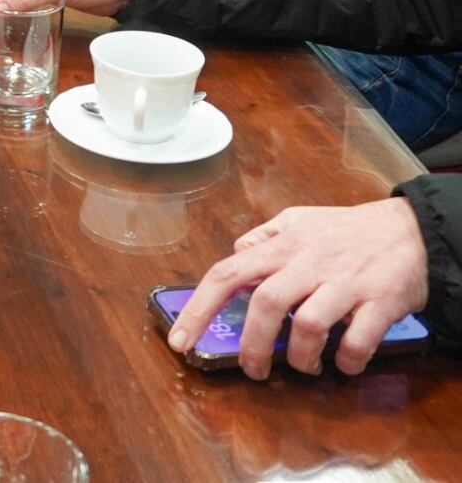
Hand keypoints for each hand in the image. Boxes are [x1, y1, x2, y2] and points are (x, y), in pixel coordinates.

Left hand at [168, 198, 428, 378]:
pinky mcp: (379, 302)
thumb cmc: (345, 229)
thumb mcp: (296, 219)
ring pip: (309, 324)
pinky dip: (347, 360)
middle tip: (252, 370)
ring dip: (301, 358)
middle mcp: (307, 263)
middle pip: (266, 304)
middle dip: (253, 345)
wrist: (408, 229)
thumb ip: (263, 236)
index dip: (199, 307)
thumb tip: (236, 253)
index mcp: (281, 246)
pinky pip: (358, 340)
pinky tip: (343, 365)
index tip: (181, 340)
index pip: (227, 273)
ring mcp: (344, 283)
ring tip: (301, 368)